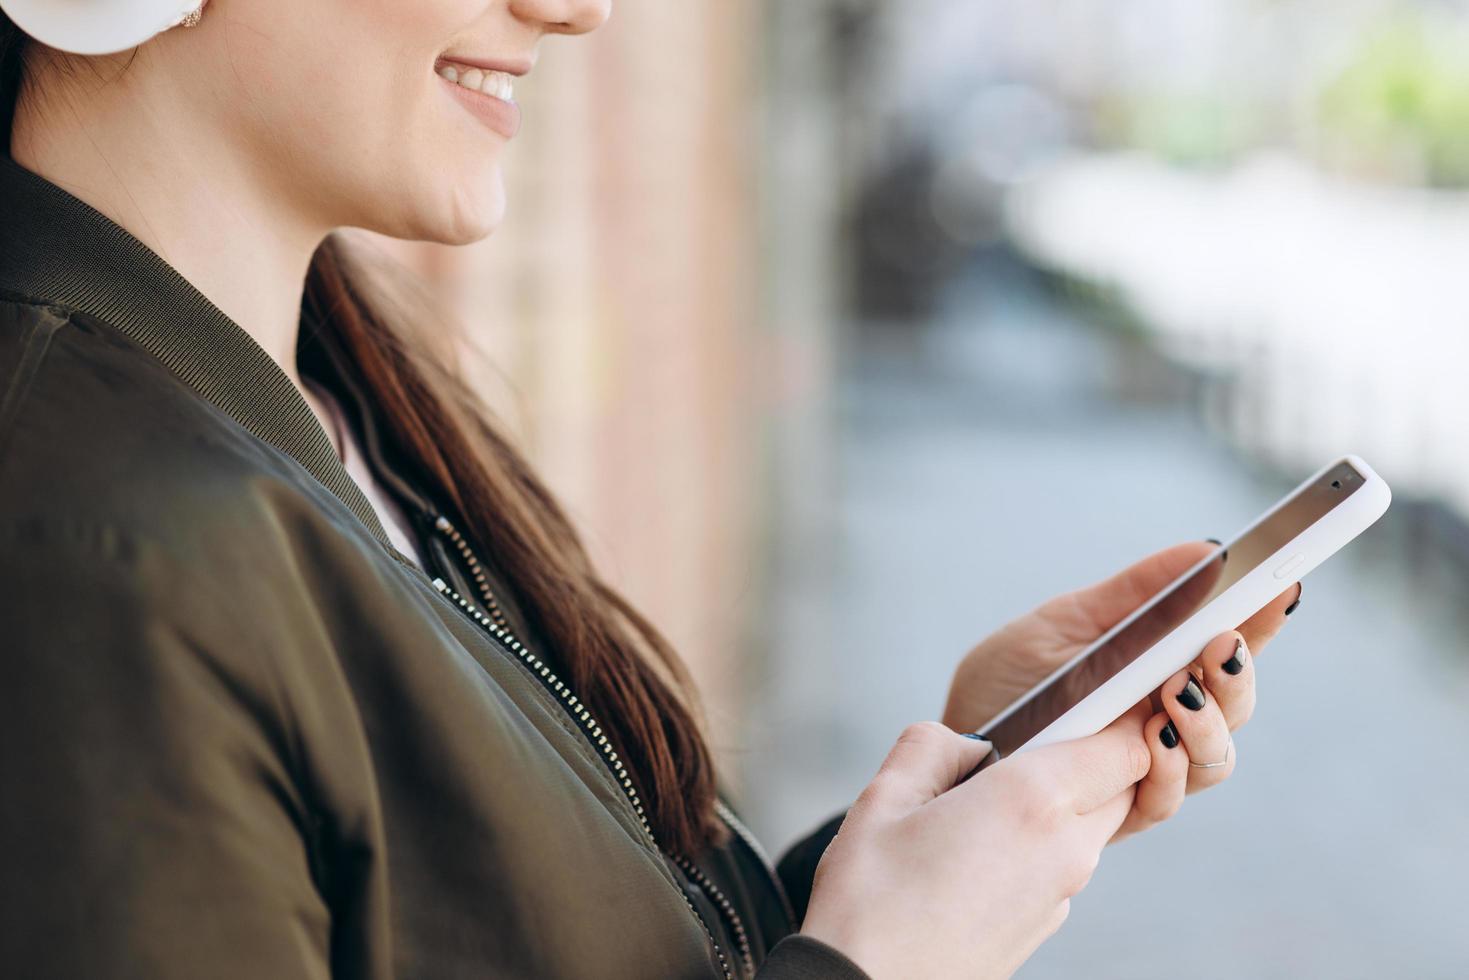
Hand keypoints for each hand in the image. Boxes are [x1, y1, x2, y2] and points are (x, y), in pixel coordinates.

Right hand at [800, 716, 1149, 979]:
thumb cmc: (870, 899)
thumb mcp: (884, 797)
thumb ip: (931, 745)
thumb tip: (967, 745)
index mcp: (1031, 800)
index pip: (1126, 745)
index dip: (1122, 714)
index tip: (1101, 694)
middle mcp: (1064, 848)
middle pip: (1121, 784)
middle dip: (1097, 754)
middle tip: (1036, 737)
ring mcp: (1061, 894)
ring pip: (1093, 825)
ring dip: (1066, 800)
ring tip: (991, 797)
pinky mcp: (1045, 925)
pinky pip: (1064, 864)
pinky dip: (1042, 843)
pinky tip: (982, 848)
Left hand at [941, 540, 1300, 840]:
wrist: (952, 747)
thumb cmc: (1008, 683)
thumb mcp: (1063, 624)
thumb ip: (1133, 596)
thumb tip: (1207, 550)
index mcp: (1158, 669)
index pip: (1227, 645)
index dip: (1262, 618)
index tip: (1281, 583)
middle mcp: (1164, 720)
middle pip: (1236, 704)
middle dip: (1240, 674)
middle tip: (1223, 645)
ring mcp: (1147, 768)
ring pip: (1215, 756)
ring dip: (1208, 723)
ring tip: (1179, 690)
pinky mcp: (1118, 810)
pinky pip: (1165, 797)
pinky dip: (1168, 766)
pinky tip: (1153, 736)